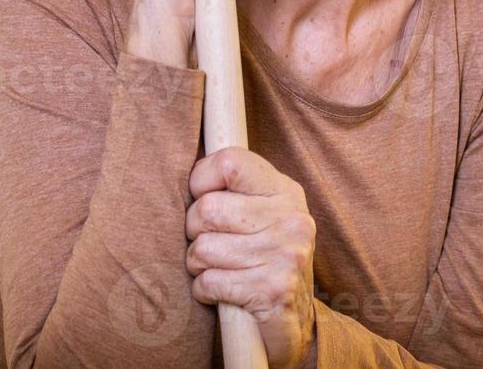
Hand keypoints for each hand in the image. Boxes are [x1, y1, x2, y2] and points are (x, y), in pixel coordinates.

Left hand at [187, 147, 316, 368]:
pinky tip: (221, 291)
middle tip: (209, 244)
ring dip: (198, 265)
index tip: (202, 197)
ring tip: (217, 269)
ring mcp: (286, 254)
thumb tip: (187, 171)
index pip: (230, 162)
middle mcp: (291, 218)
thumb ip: (234, 189)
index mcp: (285, 191)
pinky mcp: (273, 289)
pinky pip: (209, 282)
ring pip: (202, 248)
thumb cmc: (264, 259)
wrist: (294, 320)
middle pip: (207, 209)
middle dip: (194, 232)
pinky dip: (204, 290)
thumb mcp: (261, 214)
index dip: (201, 180)